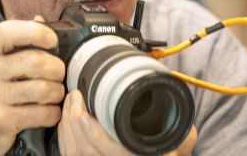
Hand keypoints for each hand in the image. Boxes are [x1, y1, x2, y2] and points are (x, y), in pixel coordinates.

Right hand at [0, 19, 65, 155]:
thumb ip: (11, 42)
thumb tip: (40, 20)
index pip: (10, 30)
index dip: (38, 33)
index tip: (52, 41)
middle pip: (36, 61)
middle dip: (56, 68)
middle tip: (58, 73)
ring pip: (44, 88)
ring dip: (57, 92)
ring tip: (54, 93)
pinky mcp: (0, 121)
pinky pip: (43, 113)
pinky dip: (53, 113)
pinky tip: (48, 111)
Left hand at [58, 90, 196, 155]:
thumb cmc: (167, 151)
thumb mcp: (181, 142)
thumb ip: (182, 132)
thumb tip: (176, 112)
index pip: (113, 153)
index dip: (95, 135)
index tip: (85, 114)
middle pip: (84, 153)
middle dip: (73, 121)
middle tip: (75, 96)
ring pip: (73, 153)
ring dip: (66, 125)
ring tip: (71, 101)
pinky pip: (69, 154)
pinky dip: (64, 134)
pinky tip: (67, 117)